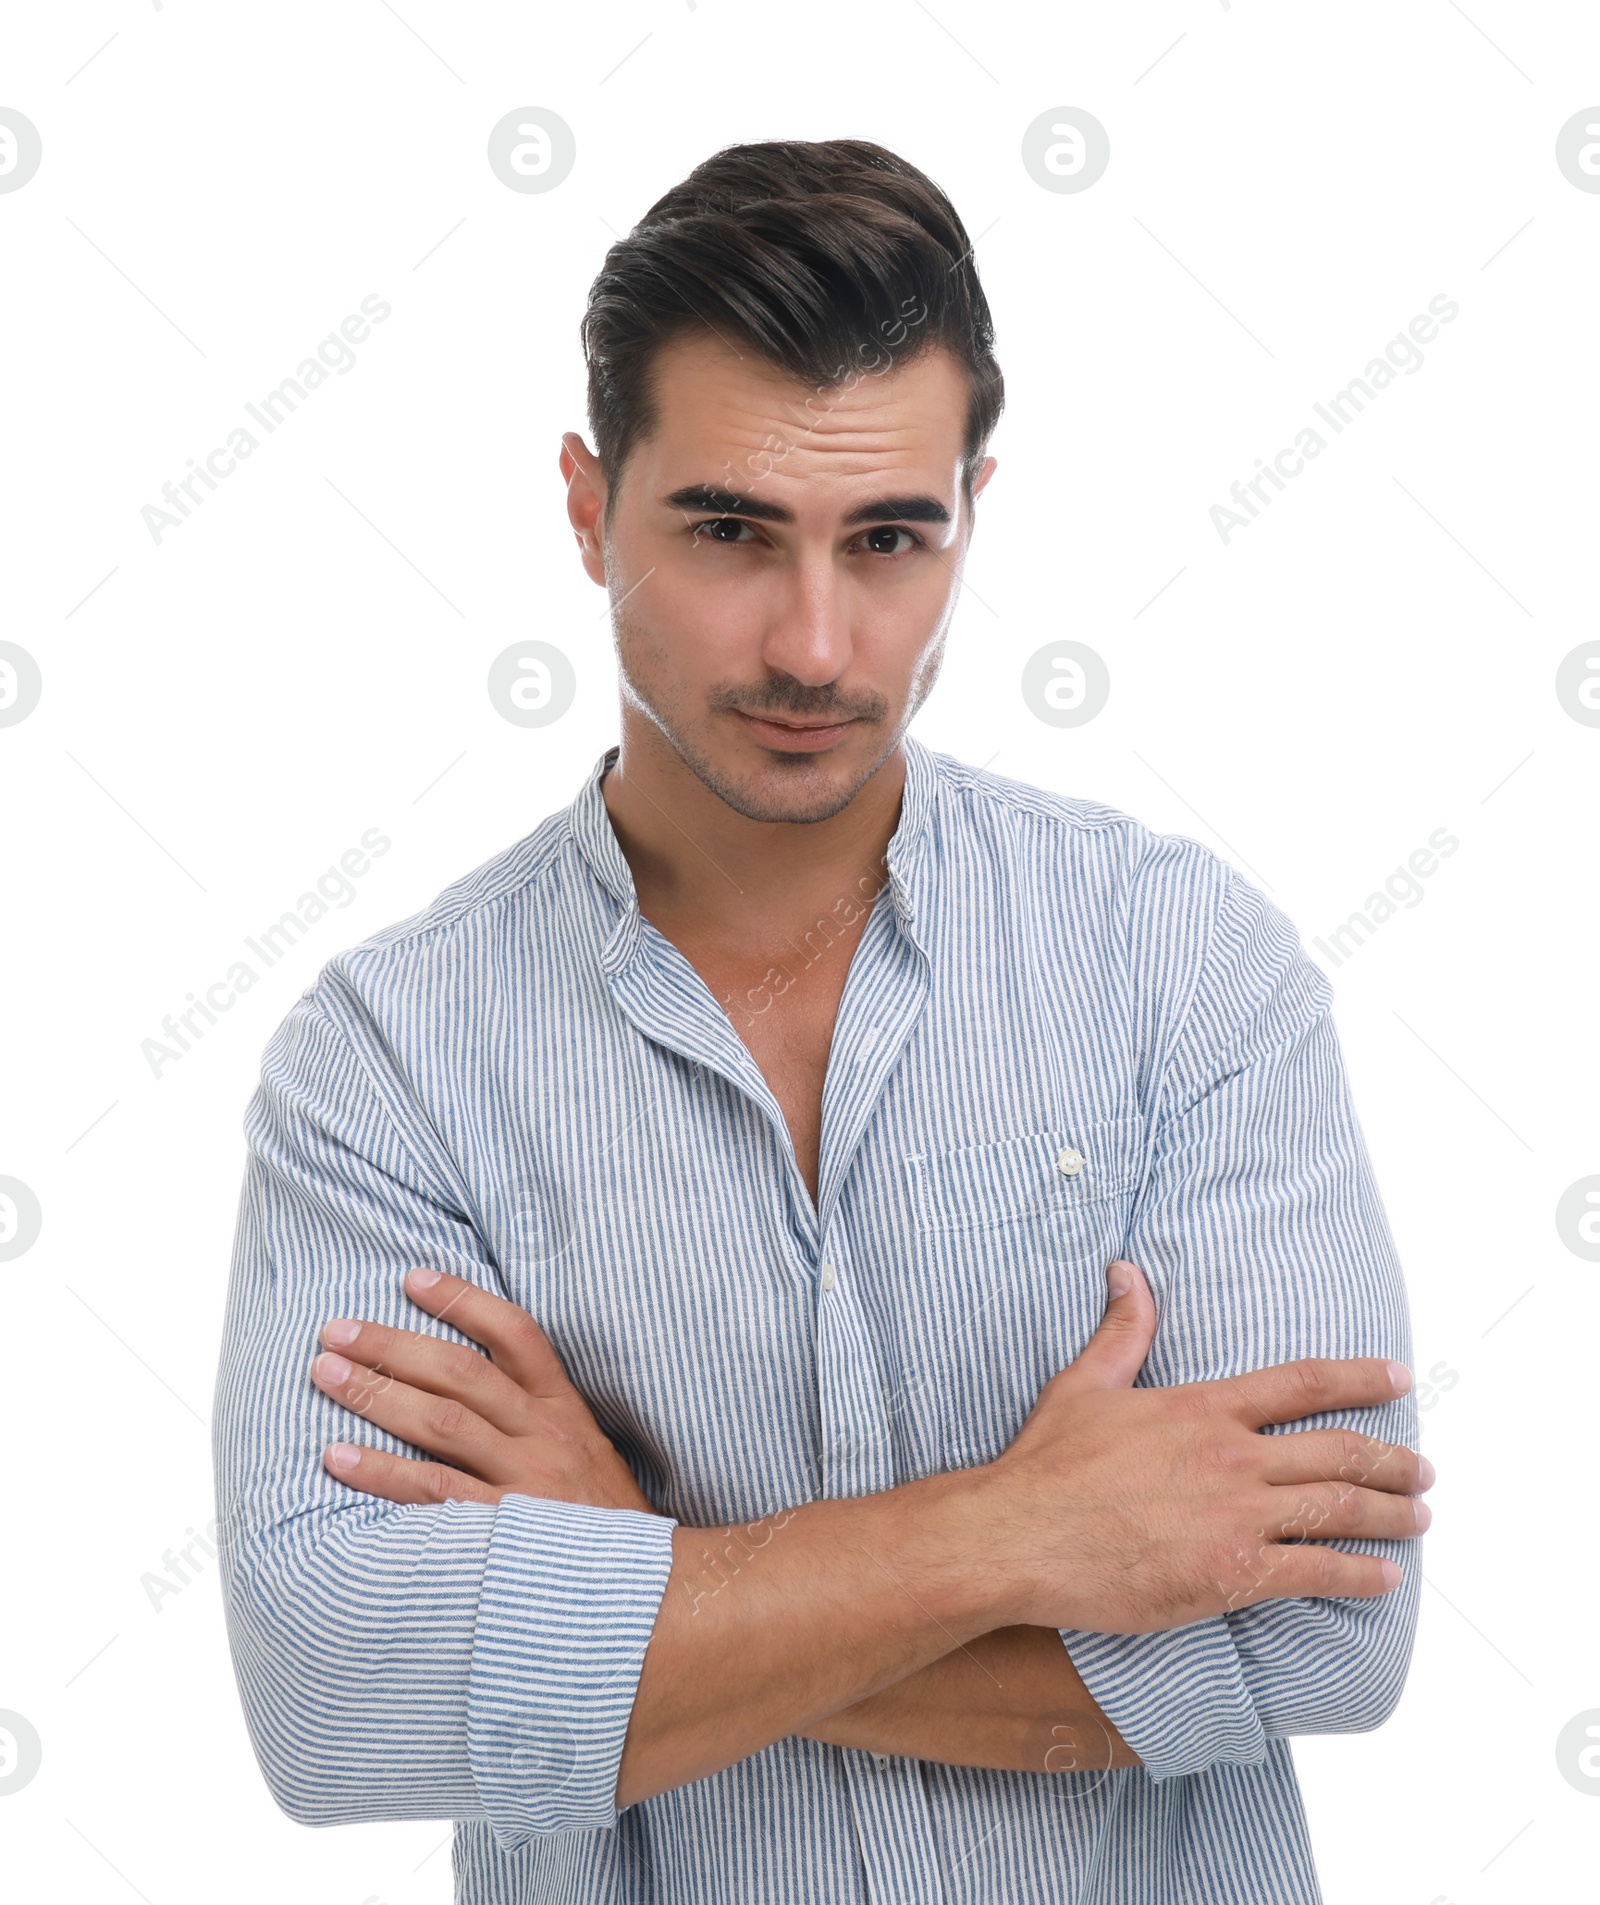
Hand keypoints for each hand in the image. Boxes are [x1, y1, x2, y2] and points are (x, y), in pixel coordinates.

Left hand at [309, 1266, 656, 1512]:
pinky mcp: (505, 1531)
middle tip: (335, 1332)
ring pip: (441, 1423)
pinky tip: (338, 1458)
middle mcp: (545, 1436)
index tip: (411, 1279)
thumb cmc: (603, 1525)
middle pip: (461, 1373)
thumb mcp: (587, 1457)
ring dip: (377, 1395)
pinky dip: (382, 1473)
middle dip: (393, 1346)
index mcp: (564, 1411)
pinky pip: (434, 1492)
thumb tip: (468, 1387)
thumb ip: (538, 1421)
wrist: (654, 1594)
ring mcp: (526, 1482)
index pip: (515, 1335)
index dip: (462, 1301)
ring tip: (325, 1375)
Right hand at [976, 1258, 1434, 1634]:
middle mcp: (1232, 1457)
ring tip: (1419, 1519)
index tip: (1399, 1380)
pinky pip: (1317, 1570)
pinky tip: (1385, 1577)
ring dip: (1392, 1514)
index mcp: (1203, 1408)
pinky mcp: (1232, 1574)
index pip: (1302, 1383)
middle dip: (1394, 1460)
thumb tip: (1128, 1271)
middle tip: (1424, 1471)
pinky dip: (1361, 1574)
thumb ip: (1123, 1330)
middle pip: (1339, 1451)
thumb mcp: (1085, 1384)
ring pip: (1341, 1509)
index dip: (1359, 1379)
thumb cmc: (1046, 1464)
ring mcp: (1236, 1516)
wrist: (1020, 1536)